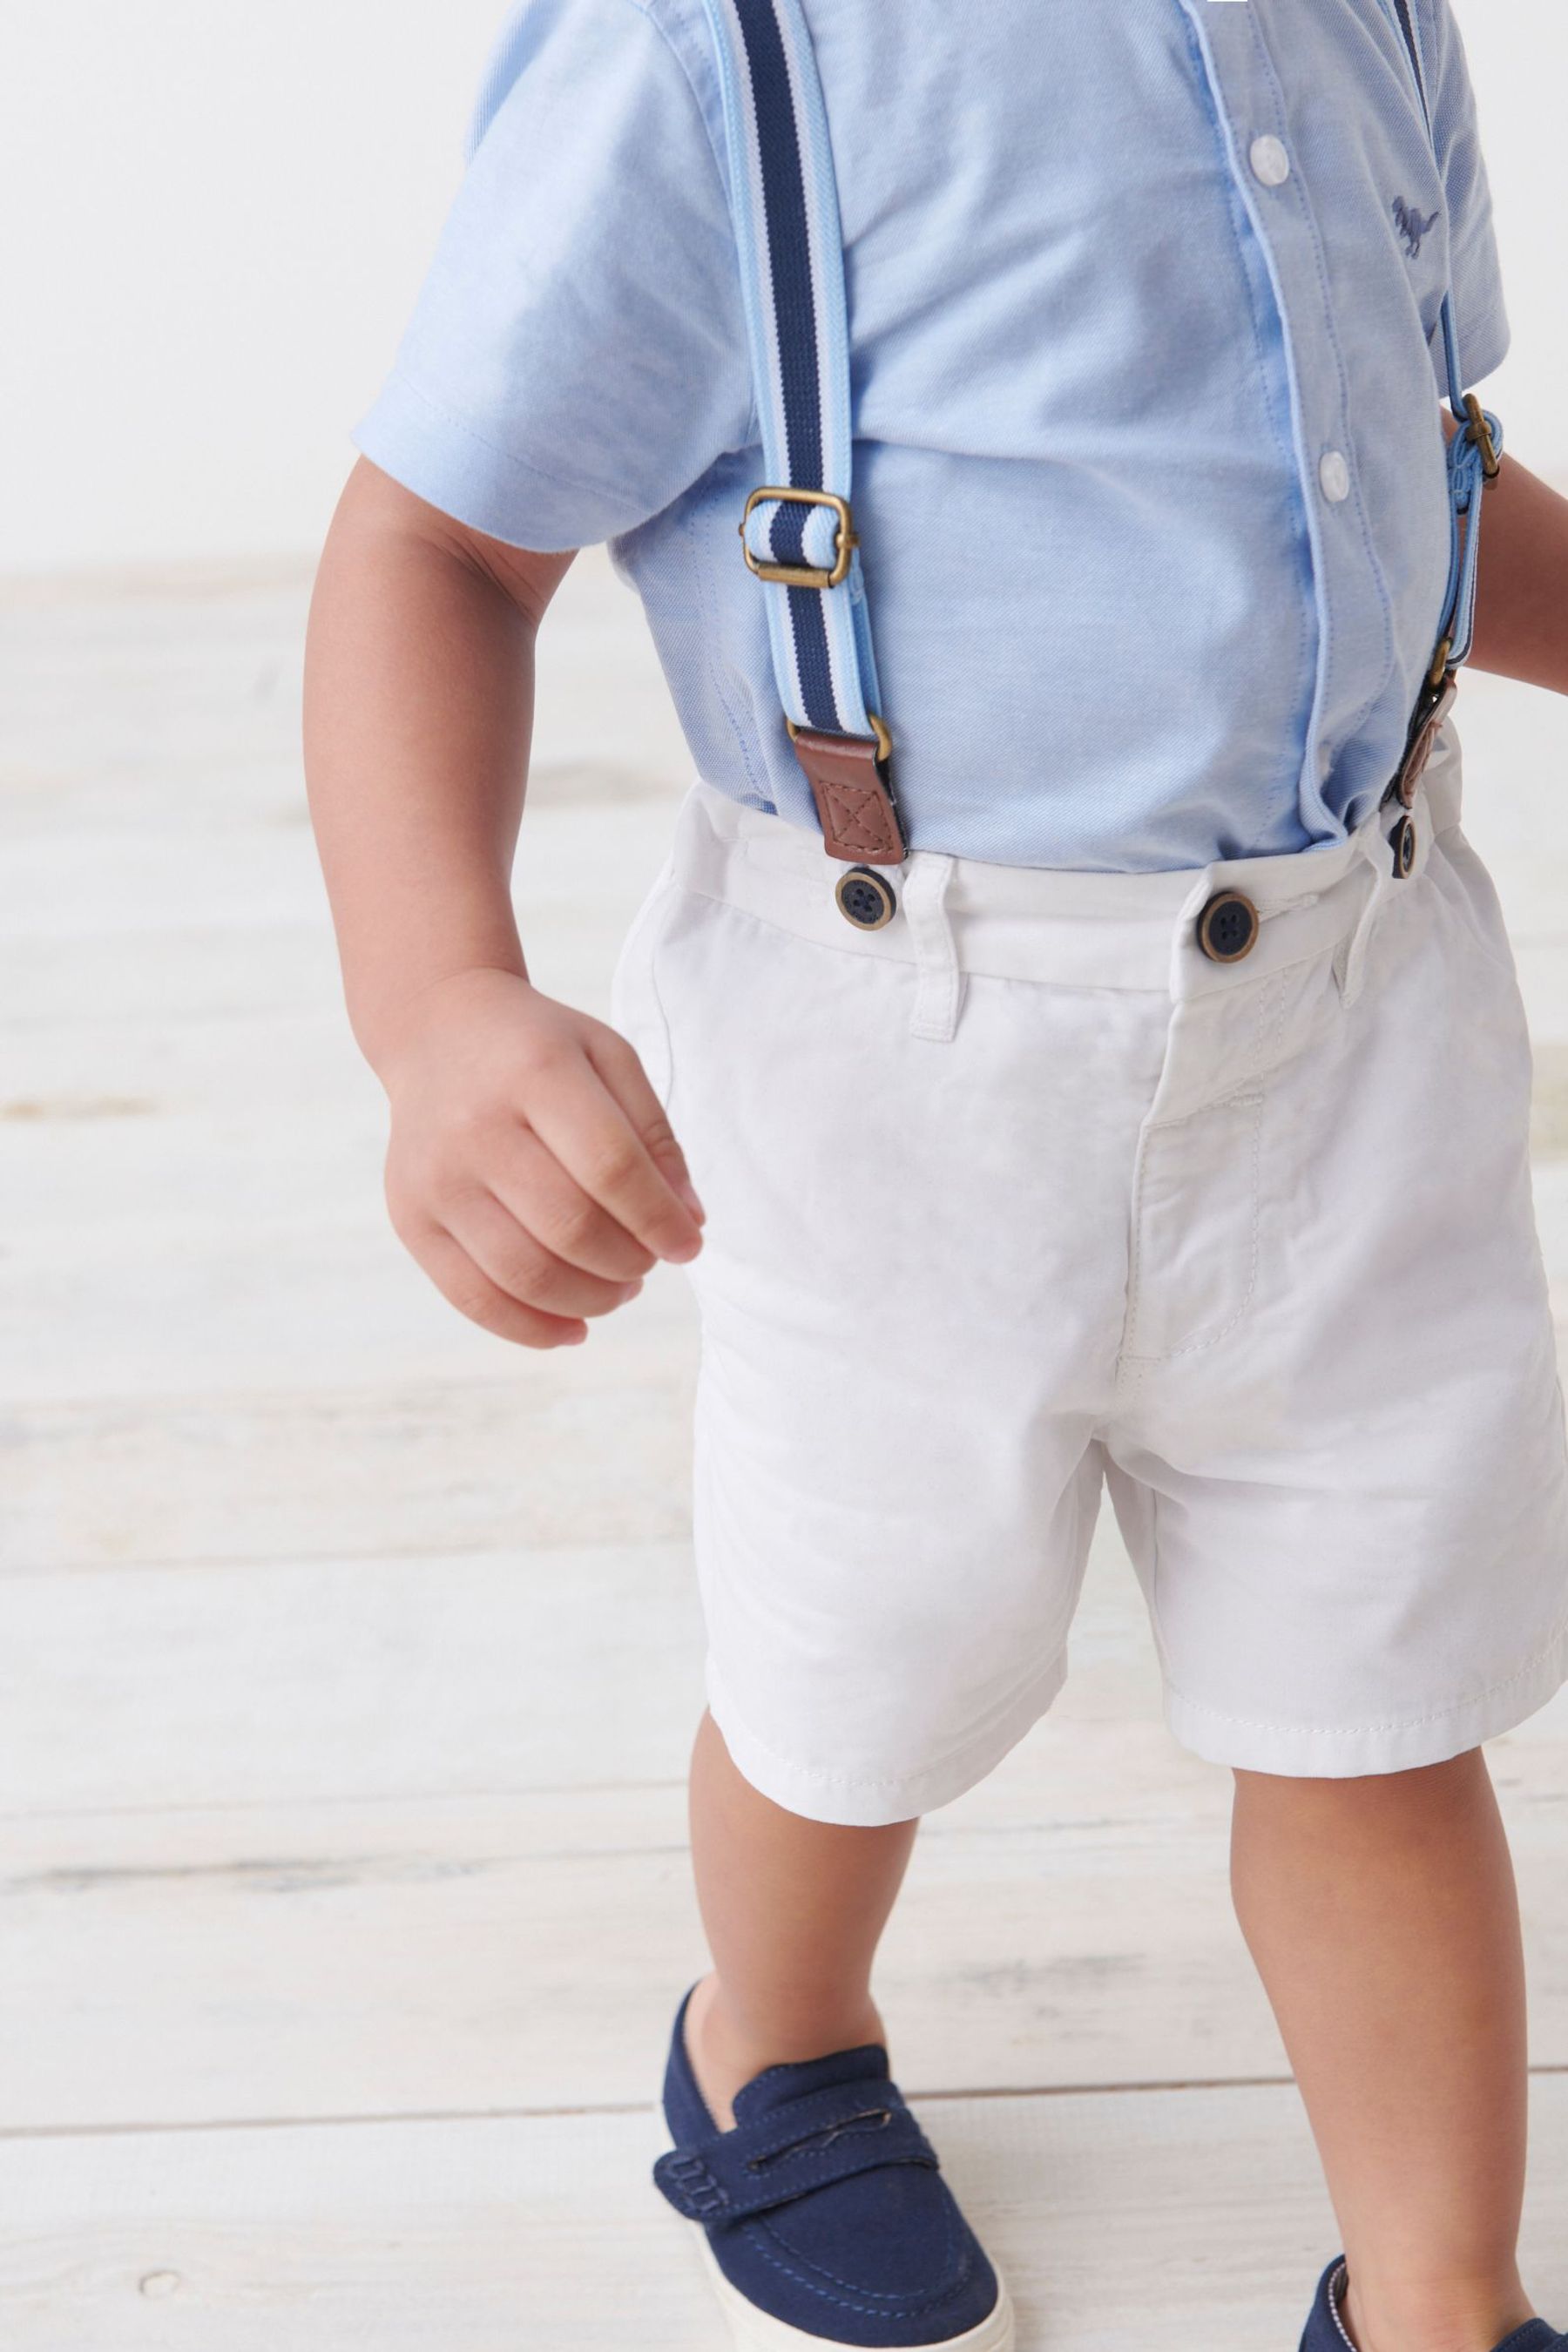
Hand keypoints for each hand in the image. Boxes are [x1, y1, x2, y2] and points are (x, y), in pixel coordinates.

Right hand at [377, 967, 703, 1346]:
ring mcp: (436, 1178)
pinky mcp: (411, 1218)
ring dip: (591, 1299)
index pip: (610, 1167)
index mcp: (536, 1072)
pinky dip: (533, 1328)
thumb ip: (654, 1137)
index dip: (660, 1219)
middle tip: (648, 1262)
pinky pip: (473, 1298)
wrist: (436, 1032)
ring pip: (525, 1274)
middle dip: (629, 1263)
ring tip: (619, 1289)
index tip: (688, 1245)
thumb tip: (689, 1224)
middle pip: (569, 1227)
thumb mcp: (609, 1060)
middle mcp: (475, 1127)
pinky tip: (574, 1327)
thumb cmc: (539, 1052)